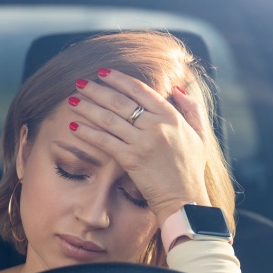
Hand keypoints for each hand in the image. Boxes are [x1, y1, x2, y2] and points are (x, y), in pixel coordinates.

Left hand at [69, 69, 210, 225]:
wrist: (184, 199)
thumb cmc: (190, 169)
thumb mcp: (200, 135)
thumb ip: (192, 109)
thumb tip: (176, 88)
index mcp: (171, 116)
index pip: (140, 89)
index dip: (118, 79)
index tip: (103, 73)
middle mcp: (156, 126)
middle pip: (119, 101)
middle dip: (96, 90)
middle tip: (80, 83)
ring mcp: (142, 142)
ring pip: (109, 119)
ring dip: (88, 107)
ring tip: (72, 100)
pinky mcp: (130, 159)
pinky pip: (104, 141)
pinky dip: (88, 132)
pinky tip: (74, 126)